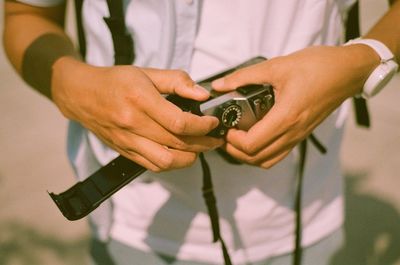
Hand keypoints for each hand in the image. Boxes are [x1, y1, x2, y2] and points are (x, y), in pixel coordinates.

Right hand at [51, 57, 222, 171]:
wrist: (81, 94)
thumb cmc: (115, 80)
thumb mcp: (147, 72)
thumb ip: (177, 81)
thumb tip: (203, 94)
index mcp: (141, 100)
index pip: (179, 123)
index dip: (203, 126)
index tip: (213, 122)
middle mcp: (133, 124)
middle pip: (177, 144)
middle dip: (204, 143)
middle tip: (216, 138)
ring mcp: (128, 141)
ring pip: (166, 161)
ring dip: (189, 158)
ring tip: (201, 148)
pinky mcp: (124, 152)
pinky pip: (153, 166)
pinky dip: (172, 163)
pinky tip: (181, 154)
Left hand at [212, 45, 379, 167]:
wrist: (349, 71)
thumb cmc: (318, 67)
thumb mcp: (277, 66)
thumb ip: (245, 76)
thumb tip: (220, 84)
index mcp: (285, 117)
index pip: (252, 144)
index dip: (232, 141)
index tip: (225, 128)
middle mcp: (292, 132)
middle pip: (257, 158)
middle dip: (235, 151)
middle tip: (225, 135)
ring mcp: (298, 136)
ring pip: (268, 160)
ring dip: (248, 155)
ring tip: (237, 138)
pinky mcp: (302, 134)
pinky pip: (279, 153)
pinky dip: (263, 153)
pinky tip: (255, 136)